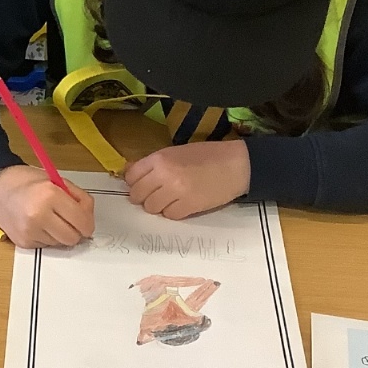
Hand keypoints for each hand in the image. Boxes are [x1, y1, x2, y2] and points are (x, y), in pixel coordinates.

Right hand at [0, 165, 96, 247]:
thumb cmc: (28, 181)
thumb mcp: (58, 180)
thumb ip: (79, 198)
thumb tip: (89, 220)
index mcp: (50, 195)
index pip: (82, 222)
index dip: (88, 223)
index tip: (85, 220)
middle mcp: (39, 215)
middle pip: (73, 238)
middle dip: (75, 231)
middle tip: (69, 221)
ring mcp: (29, 231)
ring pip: (60, 244)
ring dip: (60, 234)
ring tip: (50, 219)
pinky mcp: (23, 242)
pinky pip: (46, 246)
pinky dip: (47, 237)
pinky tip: (38, 224)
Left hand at [123, 139, 250, 219]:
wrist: (236, 165)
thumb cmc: (207, 155)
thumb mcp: (176, 151)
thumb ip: (154, 162)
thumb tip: (130, 172)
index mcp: (160, 158)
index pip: (131, 176)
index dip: (134, 183)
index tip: (141, 184)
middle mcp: (164, 175)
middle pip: (137, 195)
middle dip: (143, 197)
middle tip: (154, 195)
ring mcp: (176, 192)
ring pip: (151, 207)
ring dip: (158, 206)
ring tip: (170, 200)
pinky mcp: (189, 206)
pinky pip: (169, 215)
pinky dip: (173, 212)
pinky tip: (181, 205)